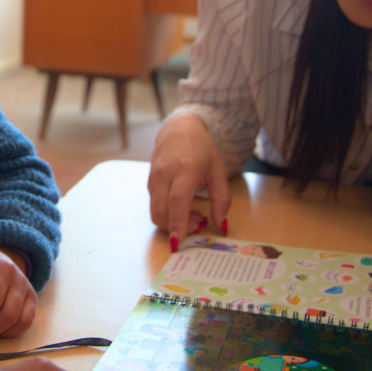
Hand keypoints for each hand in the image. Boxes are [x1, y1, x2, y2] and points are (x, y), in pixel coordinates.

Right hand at [147, 112, 229, 250]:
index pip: (177, 200)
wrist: (178, 128)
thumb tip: (221, 226)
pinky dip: (167, 213)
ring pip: (155, 210)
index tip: (178, 242)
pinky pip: (154, 204)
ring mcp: (154, 177)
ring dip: (172, 221)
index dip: (177, 222)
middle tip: (198, 223)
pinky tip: (181, 207)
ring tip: (192, 215)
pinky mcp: (149, 181)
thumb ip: (222, 200)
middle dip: (176, 227)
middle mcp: (165, 173)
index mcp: (186, 168)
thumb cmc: (201, 149)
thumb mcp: (218, 172)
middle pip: (161, 210)